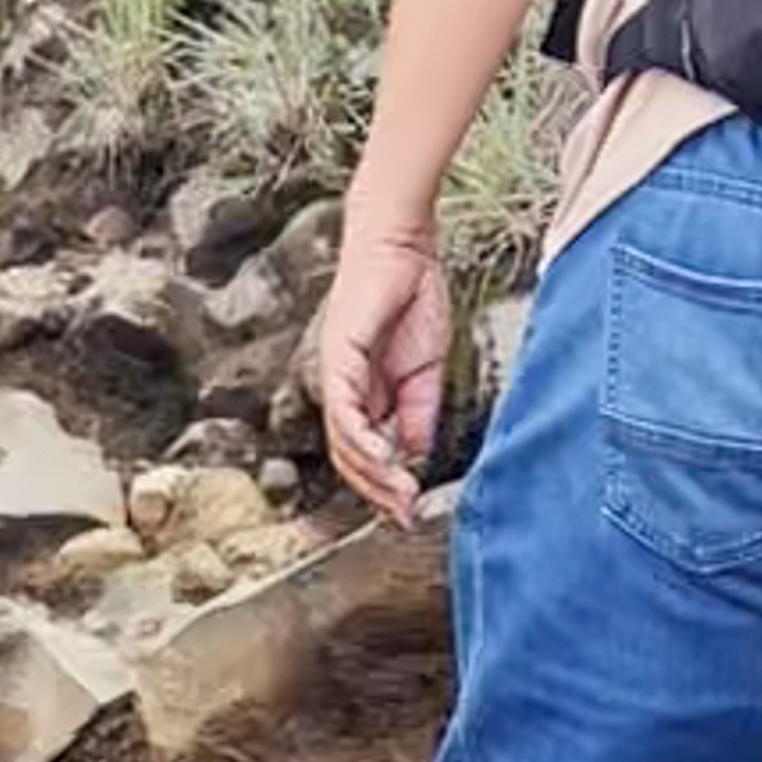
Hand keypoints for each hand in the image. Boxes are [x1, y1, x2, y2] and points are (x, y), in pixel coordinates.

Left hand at [319, 210, 453, 528]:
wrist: (405, 248)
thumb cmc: (412, 298)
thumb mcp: (425, 371)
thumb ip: (418, 412)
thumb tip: (414, 454)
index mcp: (363, 392)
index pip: (362, 451)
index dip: (383, 483)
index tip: (409, 508)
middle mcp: (342, 387)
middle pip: (348, 456)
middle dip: (377, 490)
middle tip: (405, 512)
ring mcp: (336, 373)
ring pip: (343, 440)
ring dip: (373, 473)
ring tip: (401, 493)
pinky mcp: (338, 356)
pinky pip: (343, 408)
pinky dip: (362, 437)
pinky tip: (384, 456)